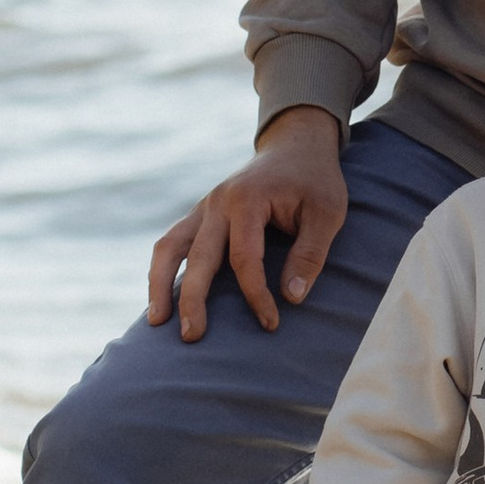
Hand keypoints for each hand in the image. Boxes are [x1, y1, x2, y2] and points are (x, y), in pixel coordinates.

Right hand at [147, 107, 346, 339]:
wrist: (296, 146)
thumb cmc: (315, 181)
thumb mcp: (327, 213)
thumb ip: (310, 254)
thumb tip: (292, 297)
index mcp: (247, 199)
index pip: (244, 258)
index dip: (255, 294)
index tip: (270, 323)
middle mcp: (217, 202)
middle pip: (197, 256)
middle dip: (191, 299)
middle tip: (192, 337)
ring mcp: (204, 207)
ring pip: (169, 247)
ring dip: (159, 284)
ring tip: (157, 323)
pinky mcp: (201, 215)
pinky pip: (172, 243)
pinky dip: (163, 270)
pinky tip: (162, 300)